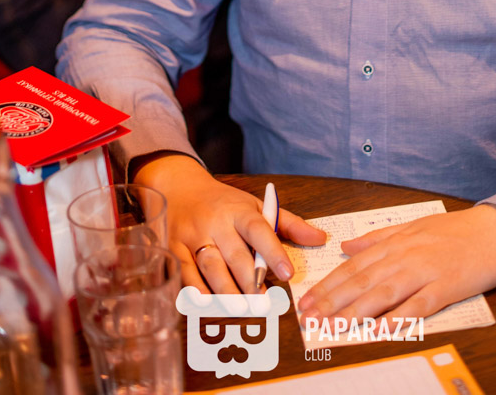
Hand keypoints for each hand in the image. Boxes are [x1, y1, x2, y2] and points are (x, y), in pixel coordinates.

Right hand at [135, 154, 325, 293]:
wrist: (182, 188)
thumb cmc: (225, 203)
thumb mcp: (256, 205)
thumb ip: (289, 224)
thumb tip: (320, 238)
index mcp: (239, 210)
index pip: (259, 230)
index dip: (273, 251)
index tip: (287, 274)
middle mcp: (216, 222)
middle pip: (234, 254)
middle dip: (249, 280)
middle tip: (263, 301)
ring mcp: (193, 236)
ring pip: (210, 266)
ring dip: (226, 289)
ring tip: (241, 307)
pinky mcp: (175, 248)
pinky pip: (186, 272)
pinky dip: (196, 290)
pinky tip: (207, 303)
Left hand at [299, 204, 495, 326]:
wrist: (493, 230)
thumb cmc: (453, 231)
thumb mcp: (412, 227)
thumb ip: (378, 238)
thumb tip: (347, 247)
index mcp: (395, 242)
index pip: (354, 266)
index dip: (329, 284)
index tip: (307, 300)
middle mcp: (405, 255)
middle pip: (363, 281)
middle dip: (333, 300)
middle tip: (309, 318)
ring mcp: (425, 271)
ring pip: (384, 293)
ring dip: (356, 311)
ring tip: (334, 325)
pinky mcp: (445, 287)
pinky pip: (418, 306)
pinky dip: (399, 318)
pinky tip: (382, 330)